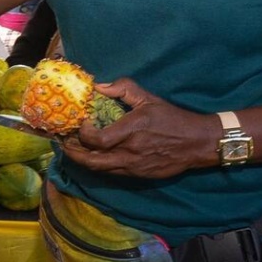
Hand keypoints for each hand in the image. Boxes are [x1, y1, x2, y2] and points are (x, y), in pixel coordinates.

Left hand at [59, 78, 215, 178]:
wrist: (198, 143)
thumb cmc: (172, 118)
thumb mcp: (149, 98)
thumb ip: (123, 88)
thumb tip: (99, 86)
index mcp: (132, 130)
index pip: (97, 140)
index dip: (82, 134)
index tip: (79, 124)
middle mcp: (130, 152)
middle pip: (92, 161)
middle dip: (73, 154)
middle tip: (63, 144)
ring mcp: (134, 167)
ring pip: (101, 170)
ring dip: (84, 161)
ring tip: (73, 151)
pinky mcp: (139, 175)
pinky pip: (113, 173)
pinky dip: (100, 166)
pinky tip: (94, 157)